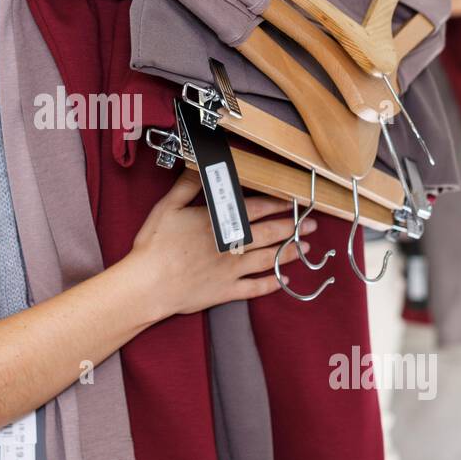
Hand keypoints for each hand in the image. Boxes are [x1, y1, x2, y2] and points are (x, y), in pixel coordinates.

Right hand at [126, 169, 317, 320]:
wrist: (148, 284)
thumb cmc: (155, 244)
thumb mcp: (167, 207)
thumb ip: (188, 186)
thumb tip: (204, 167)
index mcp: (219, 223)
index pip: (255, 210)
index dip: (277, 205)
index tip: (293, 202)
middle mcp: (232, 246)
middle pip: (269, 234)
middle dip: (293, 228)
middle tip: (312, 226)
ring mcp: (232, 270)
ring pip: (269, 260)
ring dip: (290, 254)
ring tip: (306, 249)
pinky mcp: (226, 291)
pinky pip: (255, 289)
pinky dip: (272, 285)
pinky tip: (285, 281)